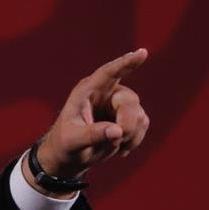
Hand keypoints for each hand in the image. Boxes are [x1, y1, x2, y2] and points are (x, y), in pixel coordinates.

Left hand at [36, 49, 150, 180]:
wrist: (70, 156)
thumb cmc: (65, 145)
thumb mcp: (73, 141)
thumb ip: (93, 135)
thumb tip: (118, 131)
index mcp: (86, 91)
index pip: (107, 73)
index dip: (125, 63)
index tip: (142, 53)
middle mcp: (105, 93)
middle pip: (129, 101)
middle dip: (127, 123)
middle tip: (117, 140)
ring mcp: (119, 104)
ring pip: (139, 114)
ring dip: (130, 135)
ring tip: (111, 146)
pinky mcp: (129, 116)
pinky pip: (143, 124)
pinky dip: (134, 140)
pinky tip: (120, 150)